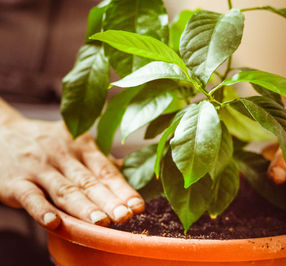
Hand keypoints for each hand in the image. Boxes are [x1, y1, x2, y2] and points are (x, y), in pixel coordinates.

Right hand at [0, 118, 144, 228]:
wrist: (2, 132)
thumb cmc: (46, 144)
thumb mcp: (74, 144)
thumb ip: (98, 159)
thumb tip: (125, 170)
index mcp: (82, 146)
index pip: (106, 171)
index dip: (123, 189)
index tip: (138, 206)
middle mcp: (64, 155)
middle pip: (89, 181)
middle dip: (109, 200)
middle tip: (125, 216)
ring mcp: (40, 168)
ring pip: (65, 190)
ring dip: (83, 207)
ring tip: (101, 222)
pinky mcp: (16, 181)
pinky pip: (30, 196)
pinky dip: (42, 210)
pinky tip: (54, 222)